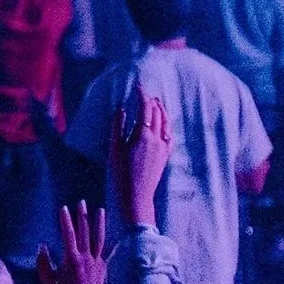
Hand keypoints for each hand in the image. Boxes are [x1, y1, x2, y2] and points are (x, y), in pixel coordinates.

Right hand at [34, 200, 109, 283]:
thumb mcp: (48, 281)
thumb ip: (43, 263)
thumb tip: (42, 247)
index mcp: (71, 259)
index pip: (68, 234)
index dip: (65, 220)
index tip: (63, 208)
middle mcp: (85, 257)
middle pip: (84, 232)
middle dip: (82, 216)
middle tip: (81, 202)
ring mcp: (96, 261)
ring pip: (98, 238)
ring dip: (98, 223)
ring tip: (100, 210)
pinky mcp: (102, 267)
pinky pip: (103, 249)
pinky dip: (103, 239)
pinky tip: (104, 231)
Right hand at [109, 85, 169, 228]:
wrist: (135, 197)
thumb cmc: (120, 174)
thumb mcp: (114, 148)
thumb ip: (118, 126)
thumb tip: (122, 109)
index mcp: (144, 136)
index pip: (146, 108)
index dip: (142, 95)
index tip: (138, 86)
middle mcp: (157, 140)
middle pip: (158, 113)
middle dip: (151, 101)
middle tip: (144, 93)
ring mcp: (163, 148)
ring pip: (166, 123)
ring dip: (161, 110)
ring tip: (155, 102)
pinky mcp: (165, 157)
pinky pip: (169, 135)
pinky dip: (166, 124)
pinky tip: (163, 123)